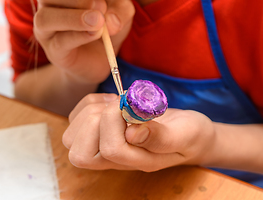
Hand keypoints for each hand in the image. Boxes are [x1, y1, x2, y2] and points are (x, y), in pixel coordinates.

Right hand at [34, 0, 134, 84]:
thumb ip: (120, 8)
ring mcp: (47, 29)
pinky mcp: (53, 50)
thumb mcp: (120, 13)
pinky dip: (79, 36)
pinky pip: (59, 41)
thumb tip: (109, 18)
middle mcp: (48, 4)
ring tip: (98, 21)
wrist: (101, 59)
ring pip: (46, 16)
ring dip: (75, 17)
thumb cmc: (106, 27)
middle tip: (101, 6)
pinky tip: (95, 34)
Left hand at [63, 93, 215, 171]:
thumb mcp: (184, 135)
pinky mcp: (100, 130)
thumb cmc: (190, 135)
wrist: (189, 132)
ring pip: (72, 135)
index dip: (114, 122)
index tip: (131, 105)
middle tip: (118, 106)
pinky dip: (89, 103)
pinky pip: (77, 118)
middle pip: (79, 152)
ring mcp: (104, 145)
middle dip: (95, 120)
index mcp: (136, 161)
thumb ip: (161, 137)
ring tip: (116, 104)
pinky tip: (111, 101)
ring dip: (91, 111)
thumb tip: (132, 133)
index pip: (109, 151)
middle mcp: (115, 159)